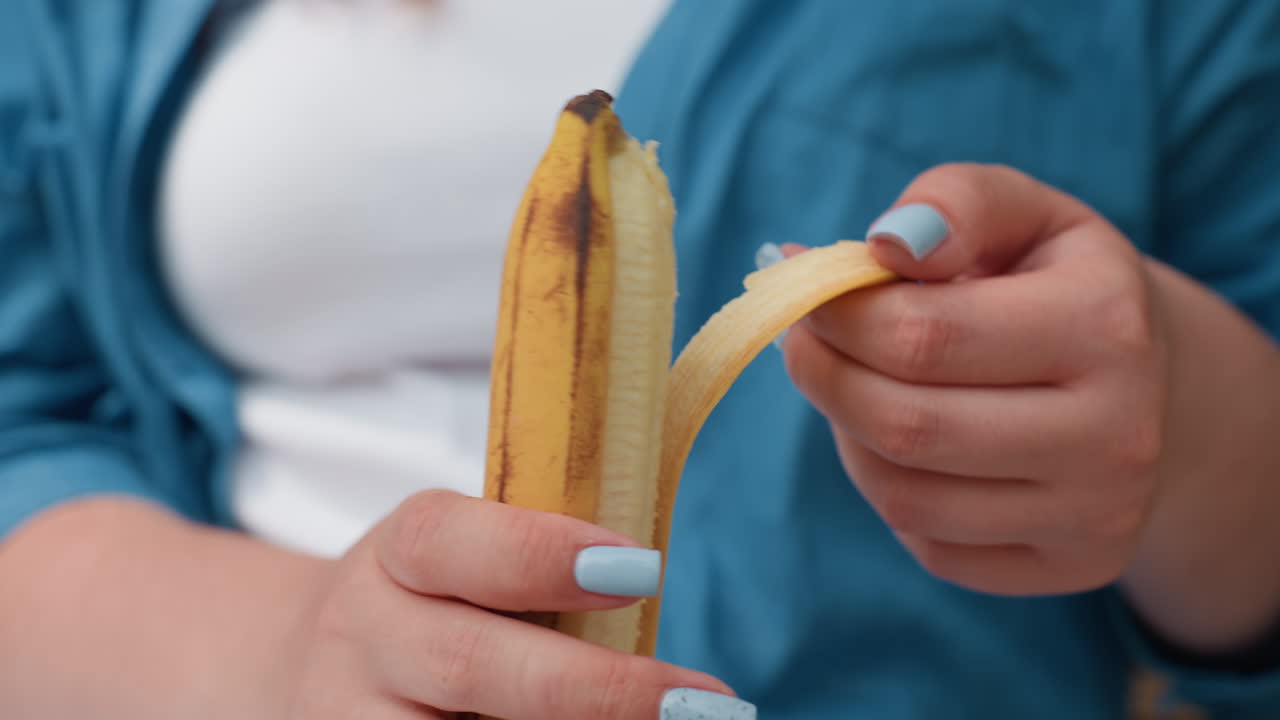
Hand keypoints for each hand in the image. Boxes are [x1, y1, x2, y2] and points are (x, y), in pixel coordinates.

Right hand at [280, 490, 747, 718]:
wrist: (309, 672)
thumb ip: (541, 568)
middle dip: (592, 687)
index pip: (448, 539)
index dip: (541, 552)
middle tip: (700, 702)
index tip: (643, 567)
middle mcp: (362, 636)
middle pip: (467, 660)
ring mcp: (345, 717)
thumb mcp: (464, 565)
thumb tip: (656, 585)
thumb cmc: (436, 609)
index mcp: (397, 554)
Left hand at [783, 163, 1170, 595]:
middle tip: (803, 343)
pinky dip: (893, 495)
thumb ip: (956, 203)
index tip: (804, 295)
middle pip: (906, 426)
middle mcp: (1117, 433)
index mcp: (1105, 325)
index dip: (835, 317)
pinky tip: (908, 447)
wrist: (1153, 384)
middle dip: (825, 378)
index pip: (921, 336)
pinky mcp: (1074, 567)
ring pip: (906, 498)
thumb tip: (887, 245)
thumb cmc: (1058, 284)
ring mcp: (1098, 514)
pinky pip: (932, 548)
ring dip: (851, 438)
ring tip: (859, 387)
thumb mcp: (1024, 213)